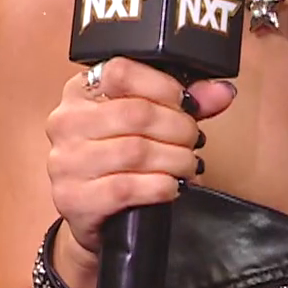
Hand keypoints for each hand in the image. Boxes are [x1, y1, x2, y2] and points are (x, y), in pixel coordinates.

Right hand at [44, 58, 237, 277]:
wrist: (93, 215)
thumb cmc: (119, 161)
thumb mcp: (149, 123)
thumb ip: (184, 103)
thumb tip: (222, 92)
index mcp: (80, 92)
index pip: (120, 72)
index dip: (163, 86)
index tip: (186, 104)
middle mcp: (66, 123)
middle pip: (135, 113)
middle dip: (178, 128)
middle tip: (195, 140)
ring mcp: (65, 162)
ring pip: (135, 151)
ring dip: (175, 159)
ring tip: (189, 165)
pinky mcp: (73, 199)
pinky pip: (126, 187)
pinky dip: (161, 186)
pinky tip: (172, 186)